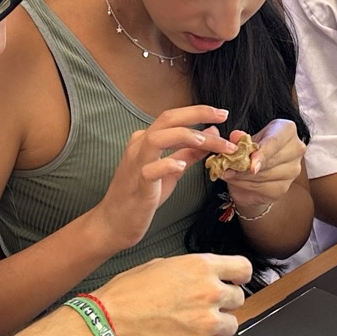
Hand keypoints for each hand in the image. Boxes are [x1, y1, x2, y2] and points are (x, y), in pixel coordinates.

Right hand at [90, 254, 248, 335]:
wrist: (108, 324)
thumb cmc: (125, 295)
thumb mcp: (160, 265)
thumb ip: (190, 270)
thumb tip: (202, 276)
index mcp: (200, 267)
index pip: (243, 269)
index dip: (239, 277)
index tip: (236, 282)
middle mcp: (209, 292)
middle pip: (238, 299)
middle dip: (222, 304)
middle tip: (203, 308)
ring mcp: (207, 323)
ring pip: (233, 326)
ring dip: (218, 328)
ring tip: (195, 328)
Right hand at [96, 107, 231, 252]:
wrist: (114, 222)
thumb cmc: (142, 196)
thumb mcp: (171, 171)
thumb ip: (189, 152)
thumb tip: (211, 133)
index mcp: (147, 140)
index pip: (174, 118)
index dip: (199, 112)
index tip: (222, 114)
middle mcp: (139, 146)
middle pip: (167, 119)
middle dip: (197, 114)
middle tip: (222, 116)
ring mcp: (136, 164)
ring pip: (157, 138)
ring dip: (185, 136)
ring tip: (206, 141)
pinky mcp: (137, 184)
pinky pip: (149, 170)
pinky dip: (166, 164)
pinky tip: (182, 166)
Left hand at [222, 120, 304, 211]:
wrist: (256, 172)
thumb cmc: (252, 151)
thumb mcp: (244, 141)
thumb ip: (240, 139)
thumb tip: (236, 136)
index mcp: (286, 130)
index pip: (275, 141)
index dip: (262, 154)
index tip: (250, 164)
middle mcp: (295, 148)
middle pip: (271, 160)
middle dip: (247, 167)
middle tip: (227, 169)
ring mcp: (293, 170)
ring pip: (265, 175)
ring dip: (243, 177)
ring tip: (229, 174)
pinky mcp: (285, 187)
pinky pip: (263, 188)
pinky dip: (247, 185)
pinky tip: (238, 182)